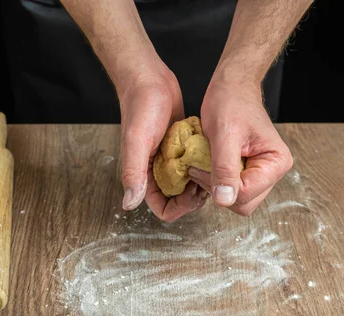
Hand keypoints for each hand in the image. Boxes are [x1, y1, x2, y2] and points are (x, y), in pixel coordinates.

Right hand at [118, 61, 207, 221]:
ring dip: (203, 181)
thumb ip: (133, 173)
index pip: (163, 208)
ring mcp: (170, 161)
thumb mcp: (137, 141)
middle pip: (179, 200)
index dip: (180, 207)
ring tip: (214, 168)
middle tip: (209, 180)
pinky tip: (214, 155)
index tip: (194, 192)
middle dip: (195, 196)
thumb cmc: (140, 107)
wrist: (149, 80)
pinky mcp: (181, 149)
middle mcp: (156, 172)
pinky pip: (195, 166)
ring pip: (189, 185)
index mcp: (143, 176)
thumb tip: (129, 204)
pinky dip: (205, 165)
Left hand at [191, 80, 292, 215]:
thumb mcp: (224, 135)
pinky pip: (230, 190)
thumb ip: (225, 168)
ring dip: (214, 185)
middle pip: (242, 203)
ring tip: (205, 162)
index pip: (245, 195)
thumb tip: (225, 200)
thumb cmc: (230, 103)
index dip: (219, 185)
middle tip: (201, 165)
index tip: (200, 165)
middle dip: (218, 188)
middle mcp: (272, 172)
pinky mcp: (247, 173)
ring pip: (234, 200)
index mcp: (276, 163)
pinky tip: (208, 164)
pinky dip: (215, 182)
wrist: (231, 88)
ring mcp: (260, 174)